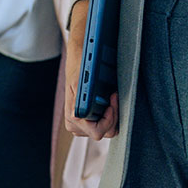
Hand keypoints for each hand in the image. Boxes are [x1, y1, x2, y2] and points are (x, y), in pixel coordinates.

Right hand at [63, 0, 119, 139]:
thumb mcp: (78, 82)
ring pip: (106, 130)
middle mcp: (76, 123)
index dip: (109, 118)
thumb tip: (77, 116)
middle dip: (113, 116)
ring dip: (112, 114)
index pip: (97, 132)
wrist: (79, 55)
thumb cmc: (79, 66)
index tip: (112, 99)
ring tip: (111, 96)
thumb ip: (79, 101)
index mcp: (73, 116)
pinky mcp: (89, 118)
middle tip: (114, 96)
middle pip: (104, 132)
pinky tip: (110, 98)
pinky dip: (110, 112)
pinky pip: (105, 124)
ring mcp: (83, 122)